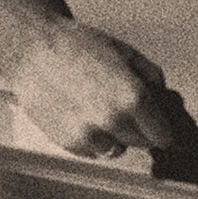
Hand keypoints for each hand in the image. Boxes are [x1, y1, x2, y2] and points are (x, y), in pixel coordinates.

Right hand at [7, 18, 174, 157]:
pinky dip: (93, 140)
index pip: (163, 136)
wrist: (33, 52)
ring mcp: (90, 135)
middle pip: (142, 144)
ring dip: (115, 137)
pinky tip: (81, 115)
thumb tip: (164, 99)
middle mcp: (113, 120)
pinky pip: (93, 151)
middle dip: (139, 129)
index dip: (162, 129)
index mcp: (133, 97)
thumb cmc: (77, 47)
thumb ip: (152, 77)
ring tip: (98, 111)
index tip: (159, 127)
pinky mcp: (70, 143)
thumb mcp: (125, 52)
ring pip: (116, 150)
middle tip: (124, 109)